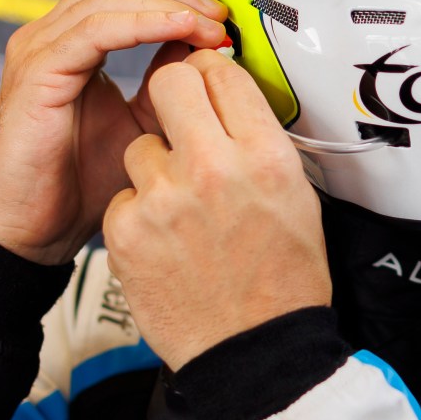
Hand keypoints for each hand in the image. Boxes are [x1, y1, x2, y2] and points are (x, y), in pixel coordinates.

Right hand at [0, 0, 228, 265]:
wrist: (35, 231)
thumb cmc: (80, 184)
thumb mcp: (141, 123)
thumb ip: (165, 82)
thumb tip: (201, 44)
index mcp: (72, 43)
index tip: (220, 14)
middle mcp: (50, 37)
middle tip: (221, 12)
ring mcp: (38, 50)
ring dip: (166, 4)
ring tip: (208, 23)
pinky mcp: (37, 72)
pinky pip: (94, 30)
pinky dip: (142, 23)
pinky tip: (179, 30)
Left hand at [103, 49, 328, 369]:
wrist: (252, 349)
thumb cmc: (282, 276)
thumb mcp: (295, 196)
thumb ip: (259, 140)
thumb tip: (229, 94)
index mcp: (265, 156)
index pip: (222, 72)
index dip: (210, 70)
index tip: (206, 80)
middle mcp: (214, 168)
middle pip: (170, 82)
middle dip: (171, 91)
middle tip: (178, 114)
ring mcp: (164, 199)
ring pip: (141, 145)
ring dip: (156, 165)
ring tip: (181, 206)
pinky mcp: (127, 230)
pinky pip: (125, 195)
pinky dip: (140, 212)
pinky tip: (166, 239)